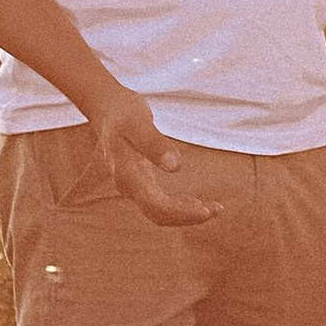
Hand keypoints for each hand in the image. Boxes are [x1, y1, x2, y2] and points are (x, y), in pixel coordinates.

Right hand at [87, 89, 221, 226]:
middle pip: (157, 213)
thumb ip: (154, 144)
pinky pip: (158, 202)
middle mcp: (127, 185)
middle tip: (217, 210)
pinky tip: (196, 203)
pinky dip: (179, 205)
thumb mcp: (138, 123)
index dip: (179, 212)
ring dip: (185, 213)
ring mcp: (132, 185)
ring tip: (215, 208)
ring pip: (158, 211)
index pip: (153, 204)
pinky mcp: (140, 181)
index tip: (205, 211)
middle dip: (187, 216)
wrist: (108, 109)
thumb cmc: (123, 112)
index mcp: (126, 174)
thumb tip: (176, 167)